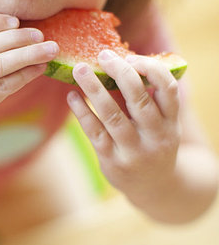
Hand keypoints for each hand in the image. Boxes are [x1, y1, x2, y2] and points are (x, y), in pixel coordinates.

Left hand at [67, 50, 181, 205]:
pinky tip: (72, 96)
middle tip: (102, 55)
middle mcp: (156, 136)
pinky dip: (82, 111)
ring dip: (94, 89)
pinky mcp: (113, 161)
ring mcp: (134, 151)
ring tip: (79, 69)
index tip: (131, 58)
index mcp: (171, 122)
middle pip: (139, 99)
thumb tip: (116, 63)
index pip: (168, 89)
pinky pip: (94, 132)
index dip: (151, 70)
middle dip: (120, 73)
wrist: (155, 188)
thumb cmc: (154, 143)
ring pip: (112, 115)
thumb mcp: (162, 124)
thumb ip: (147, 98)